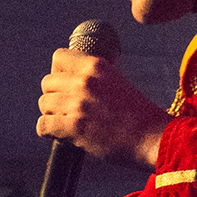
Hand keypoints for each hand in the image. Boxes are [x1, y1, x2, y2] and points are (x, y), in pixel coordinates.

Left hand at [37, 47, 166, 167]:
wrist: (153, 138)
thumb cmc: (138, 115)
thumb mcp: (117, 82)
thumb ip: (93, 77)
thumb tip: (71, 78)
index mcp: (96, 66)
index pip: (58, 58)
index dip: (58, 72)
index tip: (65, 85)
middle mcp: (84, 80)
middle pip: (47, 82)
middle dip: (54, 96)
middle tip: (66, 109)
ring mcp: (78, 103)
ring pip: (44, 104)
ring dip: (52, 115)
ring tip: (66, 123)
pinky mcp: (75, 126)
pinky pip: (43, 125)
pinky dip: (47, 131)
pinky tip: (59, 135)